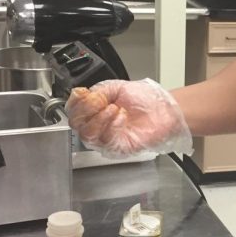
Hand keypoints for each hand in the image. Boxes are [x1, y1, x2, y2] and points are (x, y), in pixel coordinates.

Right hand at [66, 78, 192, 158]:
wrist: (163, 108)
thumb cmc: (144, 100)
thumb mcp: (116, 88)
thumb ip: (98, 92)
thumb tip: (85, 97)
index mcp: (94, 110)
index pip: (72, 110)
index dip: (75, 102)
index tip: (84, 93)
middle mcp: (97, 126)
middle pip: (76, 124)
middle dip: (87, 109)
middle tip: (102, 101)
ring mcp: (106, 138)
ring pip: (87, 134)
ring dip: (100, 118)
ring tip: (115, 108)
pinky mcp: (117, 148)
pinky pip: (105, 140)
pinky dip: (112, 125)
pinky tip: (121, 116)